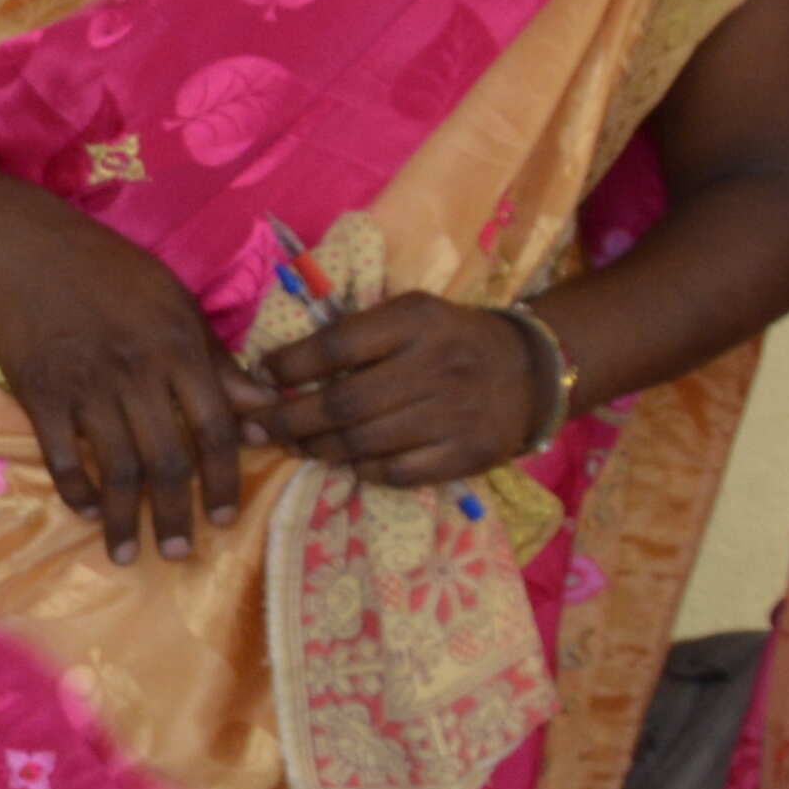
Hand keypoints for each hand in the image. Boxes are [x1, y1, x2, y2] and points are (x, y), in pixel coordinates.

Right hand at [0, 168, 251, 559]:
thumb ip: (216, 359)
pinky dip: (76, 489)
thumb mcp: (174, 301)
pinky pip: (62, 455)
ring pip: (116, 466)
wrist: (22, 244)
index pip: (214, 426)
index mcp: (177, 347)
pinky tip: (86, 512)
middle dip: (175, 514)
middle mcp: (137, 371)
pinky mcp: (39, 392)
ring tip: (126, 554)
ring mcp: (85, 384)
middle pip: (167, 458)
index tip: (224, 519)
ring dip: (124, 518)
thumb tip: (264, 409)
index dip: (222, 479)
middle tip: (180, 554)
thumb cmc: (108, 270)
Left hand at [251, 294, 553, 490]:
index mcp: (416, 322)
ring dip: (317, 448)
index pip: (337, 344)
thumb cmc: (450, 340)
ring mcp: (454, 414)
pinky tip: (348, 462)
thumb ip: (356, 335)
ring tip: (293, 445)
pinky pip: (396, 472)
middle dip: (288, 419)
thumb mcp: (410, 315)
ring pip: (363, 442)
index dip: (289, 365)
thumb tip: (276, 368)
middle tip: (257, 427)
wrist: (531, 372)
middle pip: (342, 403)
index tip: (261, 376)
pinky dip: (363, 470)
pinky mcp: (466, 454)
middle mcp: (436, 366)